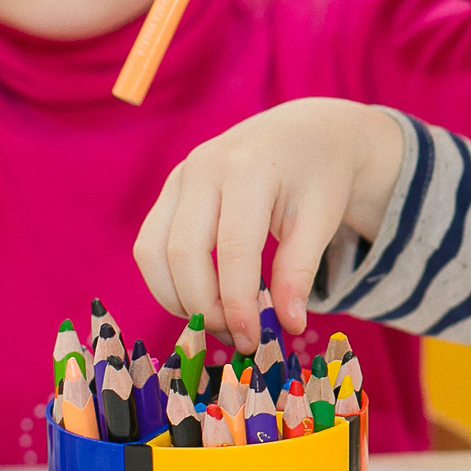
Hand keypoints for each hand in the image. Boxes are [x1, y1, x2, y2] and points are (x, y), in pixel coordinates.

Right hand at [136, 98, 407, 340]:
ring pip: (152, 252)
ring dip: (177, 298)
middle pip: (183, 253)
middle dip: (205, 306)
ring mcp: (180, 176)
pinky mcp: (169, 190)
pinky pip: (149, 244)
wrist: (303, 132)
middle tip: (236, 336)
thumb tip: (288, 326)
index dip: (238, 302)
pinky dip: (167, 281)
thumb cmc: (317, 176)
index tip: (251, 339)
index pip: (233, 249)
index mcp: (249, 168)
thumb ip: (299, 272)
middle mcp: (204, 167)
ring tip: (217, 321)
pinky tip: (200, 300)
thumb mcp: (321, 219)